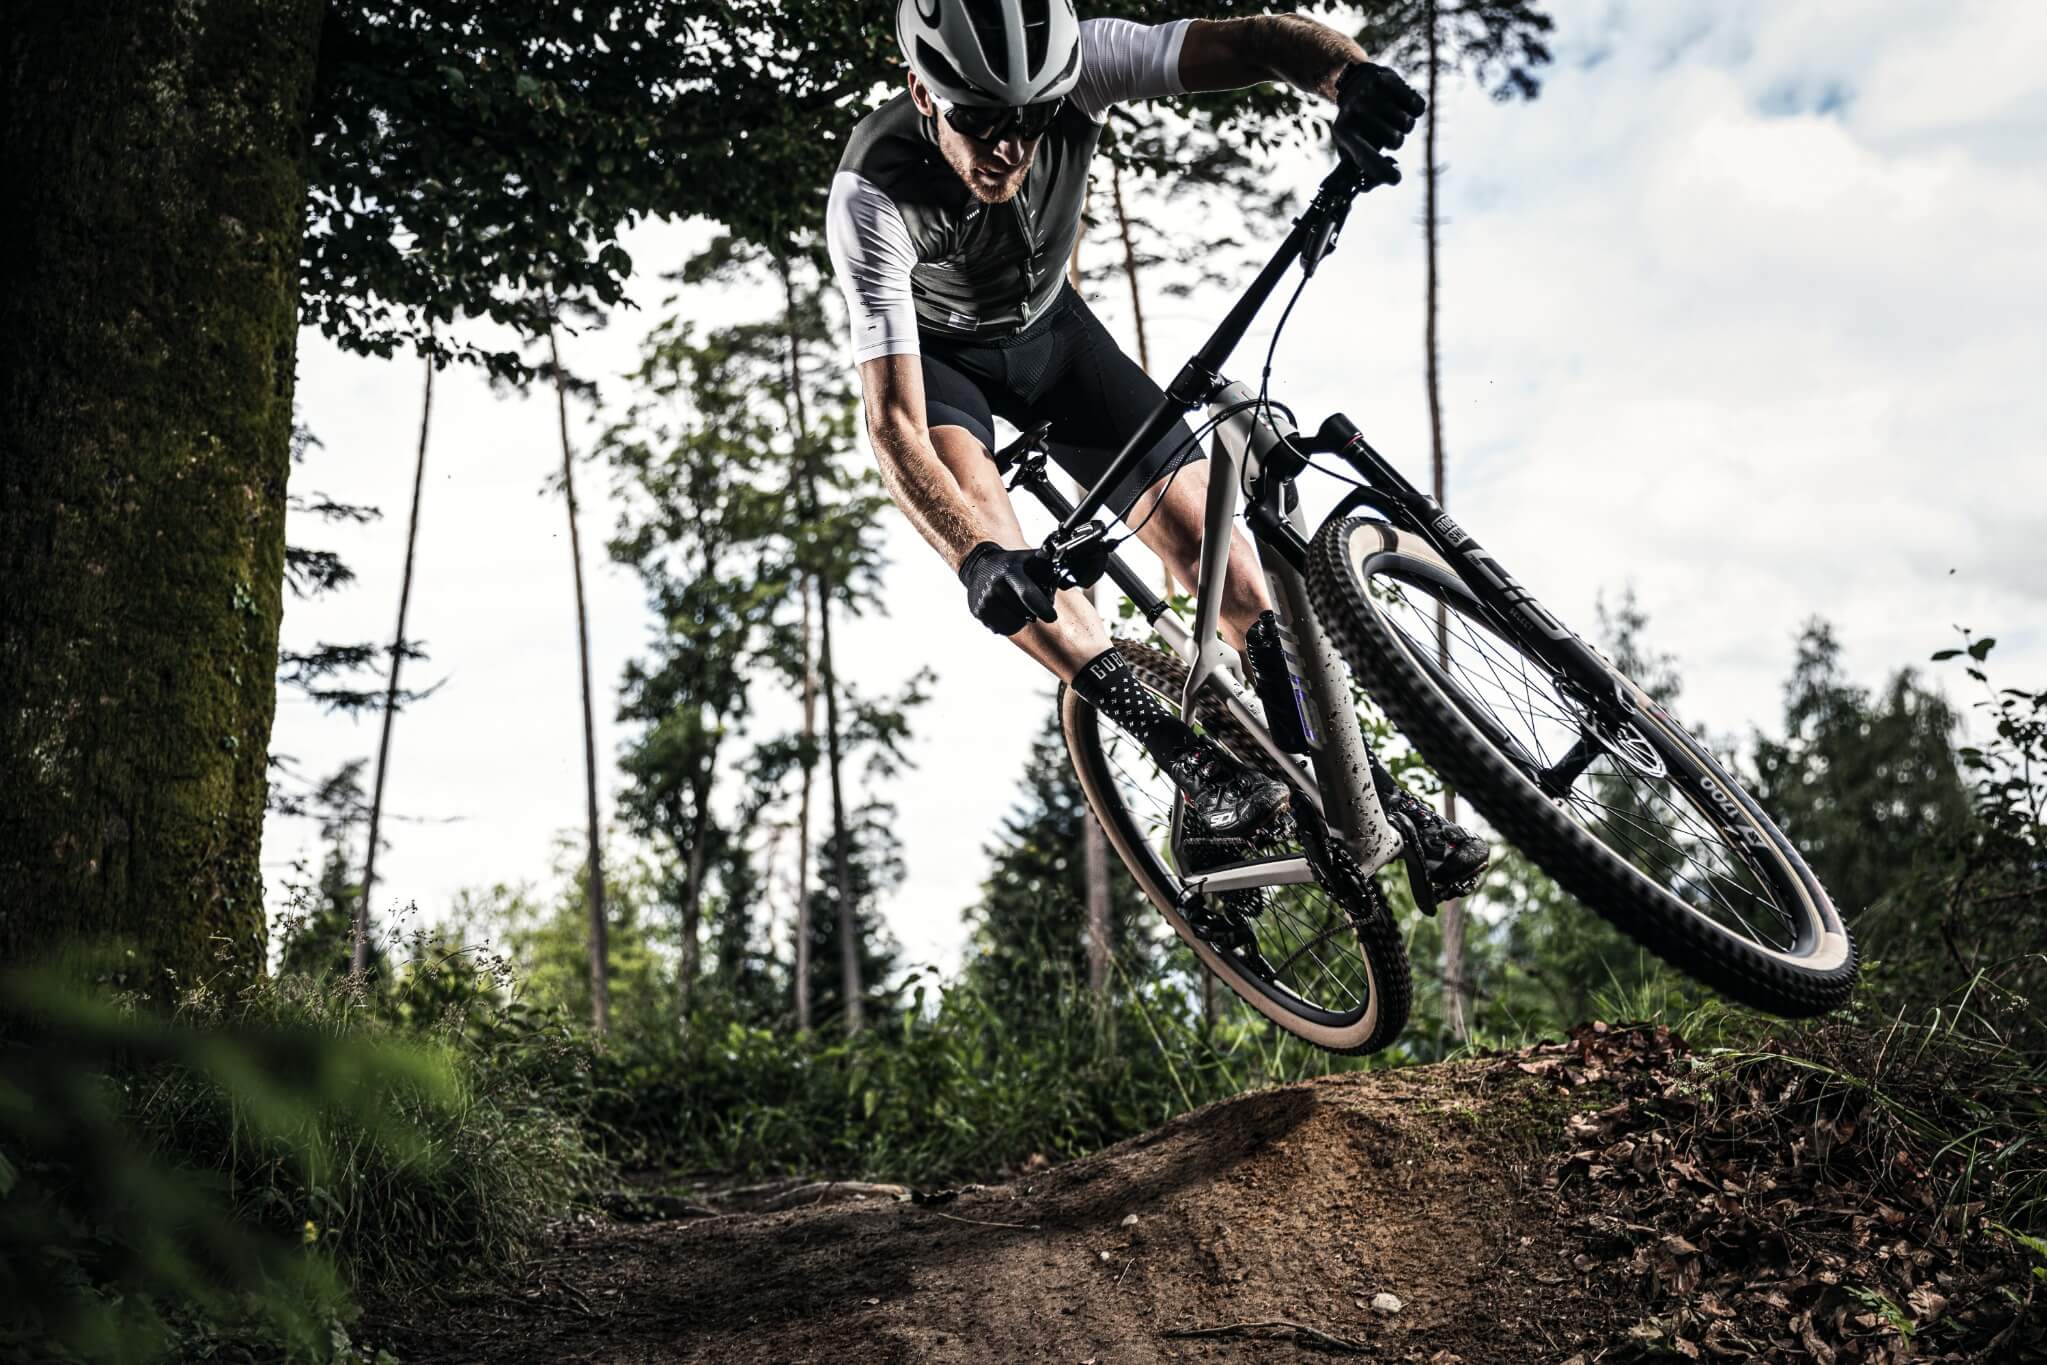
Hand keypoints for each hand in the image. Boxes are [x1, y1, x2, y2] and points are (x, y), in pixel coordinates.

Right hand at [958, 541, 1057, 635]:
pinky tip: (1006, 609)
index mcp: (1009, 572)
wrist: (978, 566)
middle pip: (1024, 612)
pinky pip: (1003, 628)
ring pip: (1015, 623)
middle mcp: (995, 587)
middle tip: (1035, 603)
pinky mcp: (979, 613)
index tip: (1052, 617)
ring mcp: (985, 602)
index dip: (1042, 607)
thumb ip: (1046, 563)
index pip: (1027, 593)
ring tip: (1016, 603)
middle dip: (1035, 611)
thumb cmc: (1010, 563)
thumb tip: (1064, 566)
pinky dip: (1009, 623)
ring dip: (1022, 618)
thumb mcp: (1027, 557)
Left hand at [1333, 62, 1424, 186]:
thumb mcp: (1349, 146)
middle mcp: (1357, 112)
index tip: (1396, 178)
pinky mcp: (1390, 80)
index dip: (1383, 172)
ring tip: (1389, 115)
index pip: (1366, 158)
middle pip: (1397, 141)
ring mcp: (1373, 95)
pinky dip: (1414, 108)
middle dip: (1395, 140)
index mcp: (1345, 133)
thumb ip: (1363, 169)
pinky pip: (1418, 107)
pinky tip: (1400, 102)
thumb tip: (1374, 185)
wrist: (1354, 83)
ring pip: (1407, 124)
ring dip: (1403, 124)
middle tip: (1383, 129)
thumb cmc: (1356, 125)